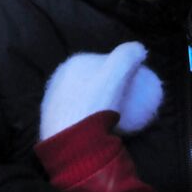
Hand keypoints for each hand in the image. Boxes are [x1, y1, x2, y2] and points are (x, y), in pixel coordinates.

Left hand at [39, 42, 163, 140]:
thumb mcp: (118, 72)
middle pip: (96, 81)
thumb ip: (129, 54)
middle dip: (114, 87)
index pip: (106, 63)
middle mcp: (59, 80)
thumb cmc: (96, 104)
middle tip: (134, 102)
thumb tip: (139, 48)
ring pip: (88, 100)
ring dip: (104, 104)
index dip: (125, 71)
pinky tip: (109, 129)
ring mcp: (54, 102)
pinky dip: (94, 119)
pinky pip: (80, 117)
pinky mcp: (53, 123)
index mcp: (72, 64)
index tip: (138, 84)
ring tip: (125, 116)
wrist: (72, 143)